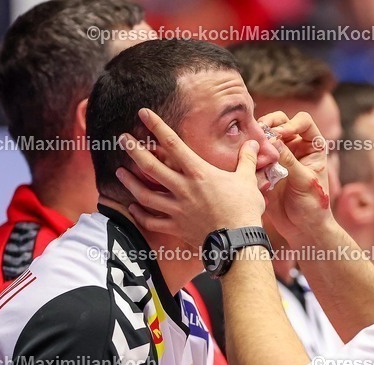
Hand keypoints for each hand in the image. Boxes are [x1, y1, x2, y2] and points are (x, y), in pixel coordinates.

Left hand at [116, 108, 264, 246]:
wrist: (239, 242)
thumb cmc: (245, 210)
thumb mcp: (248, 180)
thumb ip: (247, 160)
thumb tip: (254, 144)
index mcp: (199, 173)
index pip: (173, 143)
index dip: (156, 126)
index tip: (143, 113)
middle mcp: (183, 188)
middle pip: (151, 166)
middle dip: (134, 150)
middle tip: (122, 139)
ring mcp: (177, 209)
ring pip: (145, 194)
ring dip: (130, 182)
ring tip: (120, 172)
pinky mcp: (176, 227)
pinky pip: (151, 221)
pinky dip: (140, 215)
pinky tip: (133, 207)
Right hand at [258, 111, 334, 245]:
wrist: (302, 229)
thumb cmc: (313, 206)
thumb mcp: (304, 181)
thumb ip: (289, 160)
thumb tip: (273, 139)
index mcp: (312, 146)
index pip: (303, 121)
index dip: (291, 124)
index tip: (280, 134)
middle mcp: (295, 147)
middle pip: (280, 122)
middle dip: (269, 125)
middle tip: (260, 134)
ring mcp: (279, 156)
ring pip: (264, 137)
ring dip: (257, 139)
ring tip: (252, 148)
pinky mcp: (265, 168)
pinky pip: (255, 155)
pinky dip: (250, 155)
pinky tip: (247, 160)